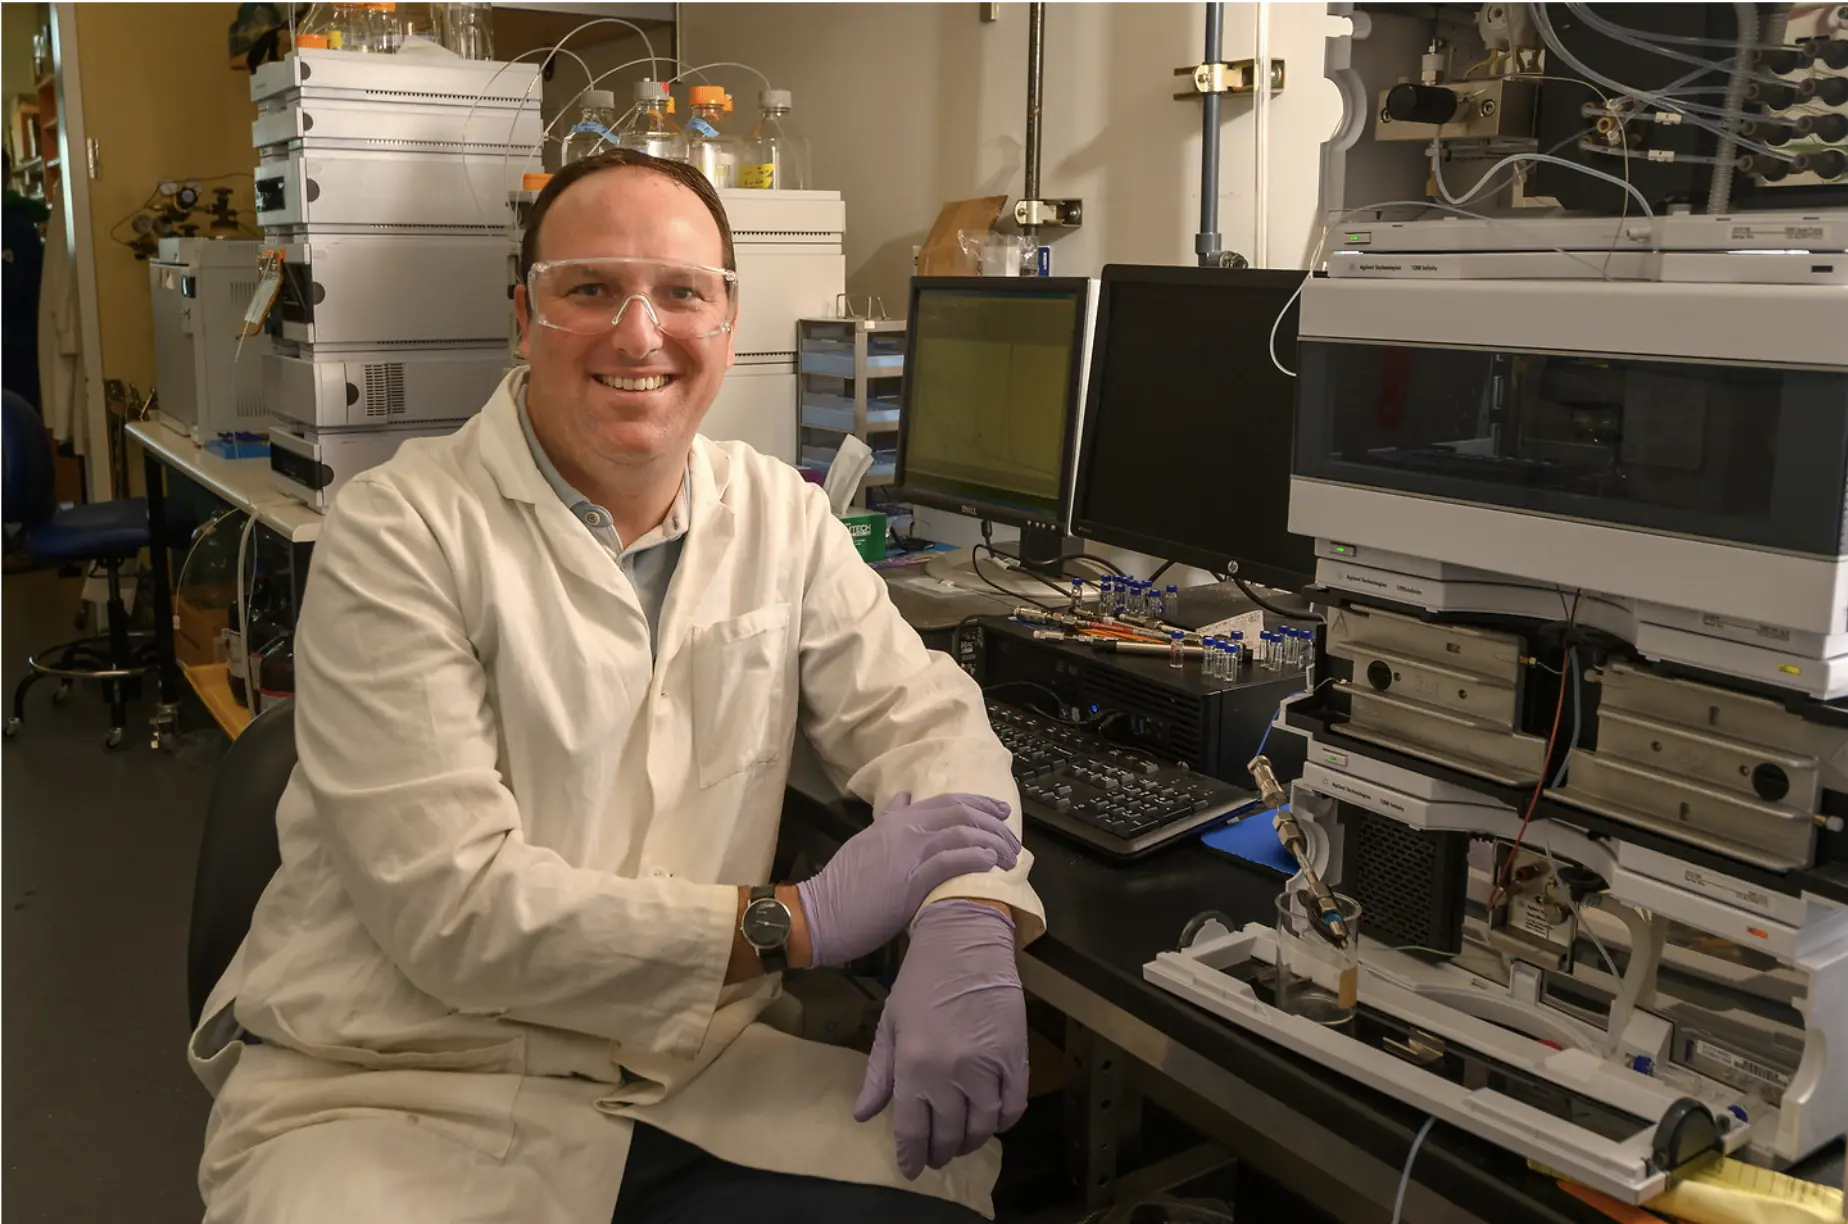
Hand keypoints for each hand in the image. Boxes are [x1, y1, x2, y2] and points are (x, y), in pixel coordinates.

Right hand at [797, 793, 1017, 967]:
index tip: (1000, 814)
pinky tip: (989, 864)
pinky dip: (975, 858)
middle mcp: (905, 828)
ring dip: (992, 843)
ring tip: (1008, 858)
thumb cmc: (844, 885)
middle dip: (993, 823)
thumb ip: (889, 819)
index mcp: (896, 819)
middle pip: (961, 813)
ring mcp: (909, 852)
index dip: (979, 804)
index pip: (947, 801)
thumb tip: (905, 797)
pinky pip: (951, 860)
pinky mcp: (911, 879)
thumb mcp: (866, 841)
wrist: (820, 913)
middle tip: (1013, 839)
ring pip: (962, 834)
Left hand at [853, 900, 1027, 1178]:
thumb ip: (878, 1075)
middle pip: (949, 1134)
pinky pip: (1014, 1106)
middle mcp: (950, 1074)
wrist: (965, 942)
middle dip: (941, 1152)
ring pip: (982, 1127)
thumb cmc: (921, 981)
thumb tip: (863, 1115)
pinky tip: (992, 1121)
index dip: (912, 1156)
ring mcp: (987, 1067)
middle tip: (937, 1157)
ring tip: (962, 1142)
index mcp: (913, 1066)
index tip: (912, 1168)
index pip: (912, 1130)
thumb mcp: (890, 1025)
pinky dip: (1003, 1121)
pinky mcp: (1017, 1058)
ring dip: (971, 1141)